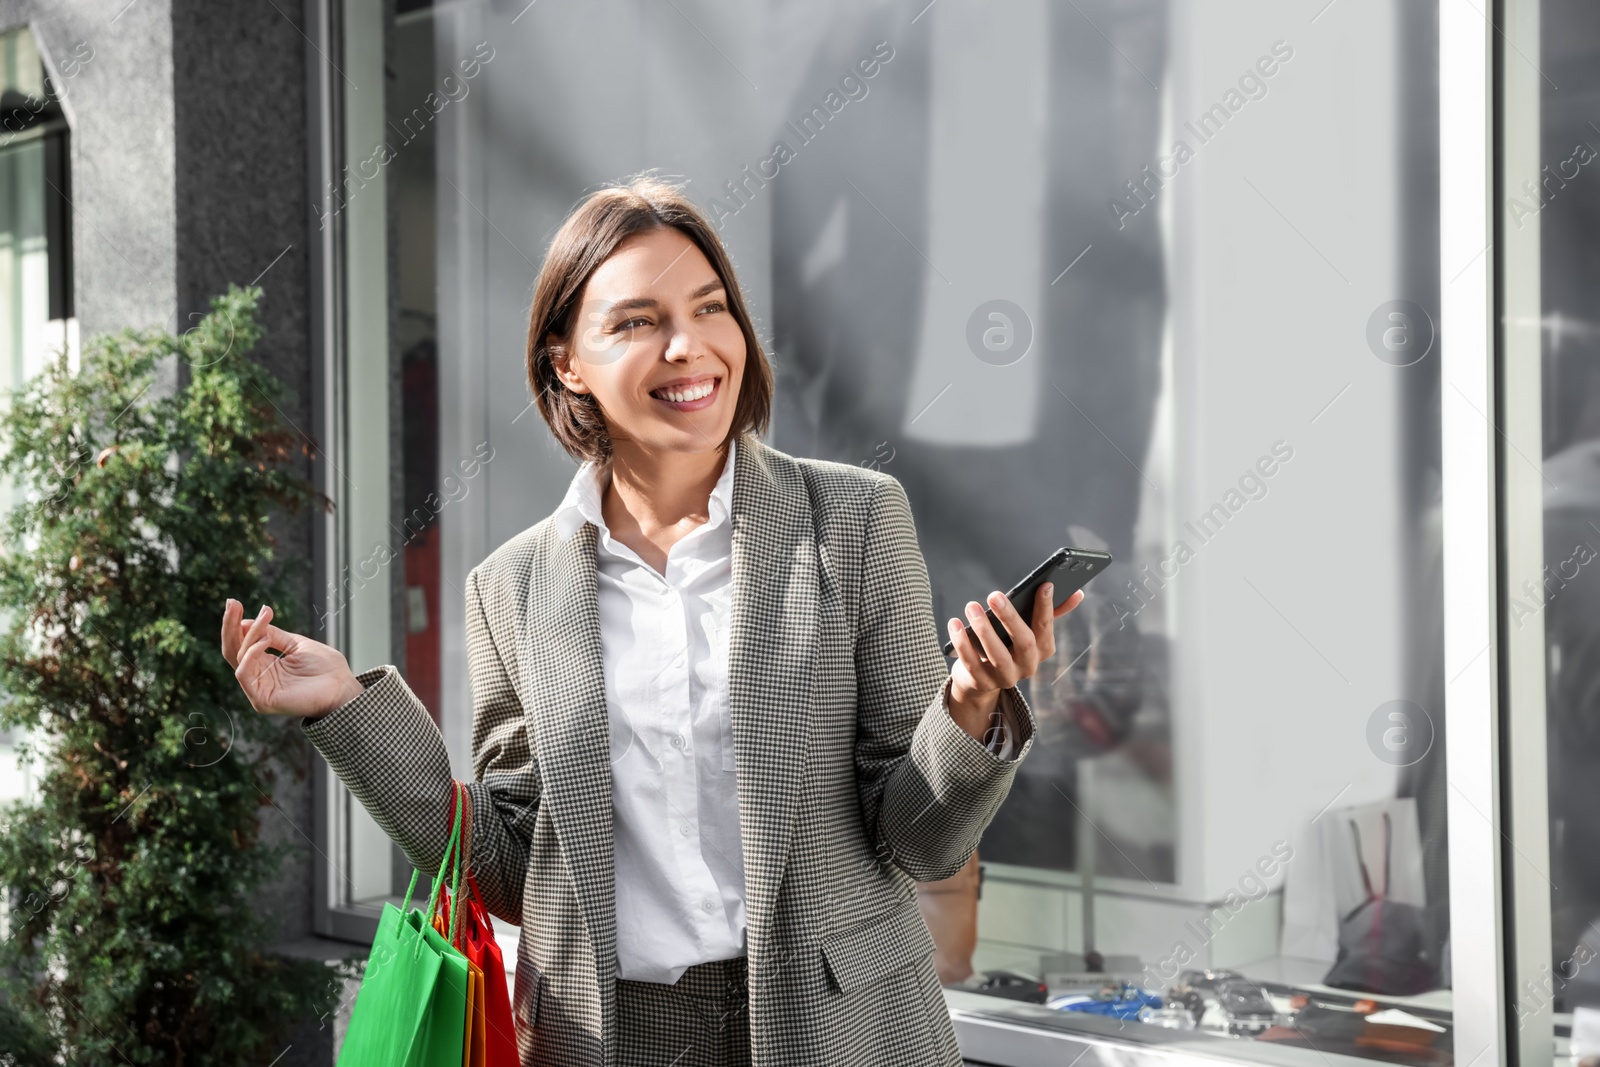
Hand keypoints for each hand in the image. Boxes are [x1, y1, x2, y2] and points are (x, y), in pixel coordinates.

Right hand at [220, 599, 365, 716]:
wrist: (342, 687)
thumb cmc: (325, 668)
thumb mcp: (296, 644)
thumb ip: (273, 634)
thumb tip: (246, 621)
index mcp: (265, 665)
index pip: (241, 643)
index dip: (236, 623)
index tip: (234, 602)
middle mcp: (258, 677)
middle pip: (233, 650)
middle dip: (230, 625)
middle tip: (232, 603)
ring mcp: (258, 689)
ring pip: (239, 657)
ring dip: (249, 634)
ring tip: (264, 618)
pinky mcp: (261, 699)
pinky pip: (244, 673)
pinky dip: (251, 653)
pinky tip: (265, 639)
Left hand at [945, 584, 1084, 742]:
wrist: (981, 679)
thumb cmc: (1008, 644)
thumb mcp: (1028, 629)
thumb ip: (1050, 612)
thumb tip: (1079, 593)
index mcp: (1042, 650)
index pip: (1046, 628)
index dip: (1047, 608)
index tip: (1045, 585)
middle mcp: (1027, 666)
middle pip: (1023, 642)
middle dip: (1010, 617)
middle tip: (994, 595)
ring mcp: (1005, 677)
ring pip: (996, 655)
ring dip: (983, 629)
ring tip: (971, 606)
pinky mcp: (982, 683)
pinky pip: (971, 663)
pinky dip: (962, 643)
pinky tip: (955, 624)